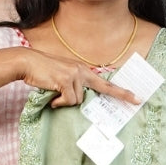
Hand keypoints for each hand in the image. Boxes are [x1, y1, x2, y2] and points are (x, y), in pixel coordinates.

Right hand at [18, 49, 139, 108]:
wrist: (27, 62)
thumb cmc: (42, 72)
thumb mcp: (62, 77)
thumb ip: (74, 85)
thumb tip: (78, 100)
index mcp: (82, 70)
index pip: (105, 83)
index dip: (121, 91)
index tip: (136, 97)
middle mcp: (82, 70)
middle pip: (104, 88)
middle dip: (121, 94)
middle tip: (137, 100)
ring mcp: (75, 74)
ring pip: (78, 100)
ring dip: (65, 102)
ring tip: (55, 94)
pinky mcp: (66, 79)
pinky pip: (68, 100)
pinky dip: (58, 103)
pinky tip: (52, 96)